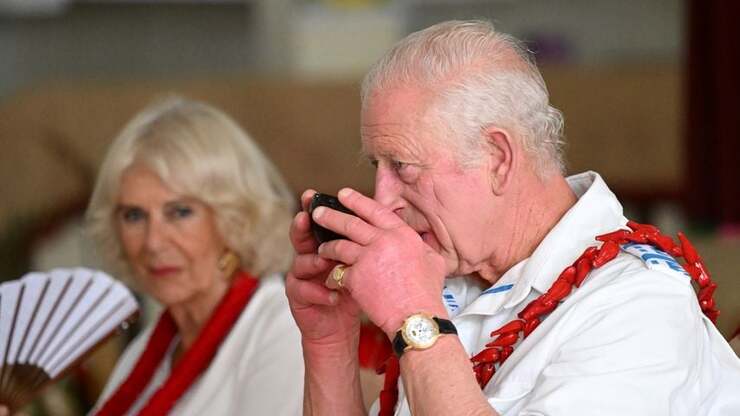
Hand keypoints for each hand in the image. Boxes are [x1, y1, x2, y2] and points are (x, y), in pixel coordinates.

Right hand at [285, 190, 361, 346]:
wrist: (340, 327)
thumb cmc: (352, 293)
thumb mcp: (361, 265)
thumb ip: (363, 244)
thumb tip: (381, 217)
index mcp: (324, 246)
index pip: (318, 224)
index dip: (314, 209)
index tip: (313, 195)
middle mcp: (309, 257)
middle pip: (301, 237)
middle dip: (302, 226)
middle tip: (305, 217)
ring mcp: (301, 277)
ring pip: (300, 263)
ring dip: (312, 261)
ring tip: (324, 261)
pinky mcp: (298, 298)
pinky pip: (303, 291)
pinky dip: (319, 293)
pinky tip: (333, 295)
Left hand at [312, 188, 447, 337]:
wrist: (415, 317)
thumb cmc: (426, 294)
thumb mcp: (434, 262)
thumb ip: (425, 246)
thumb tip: (423, 239)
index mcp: (402, 234)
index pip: (376, 211)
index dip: (358, 201)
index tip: (344, 195)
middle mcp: (383, 241)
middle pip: (351, 223)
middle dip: (331, 216)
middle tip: (319, 211)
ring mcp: (368, 257)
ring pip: (339, 245)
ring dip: (328, 246)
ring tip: (321, 248)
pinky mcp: (356, 276)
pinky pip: (338, 271)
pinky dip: (333, 275)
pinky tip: (330, 279)